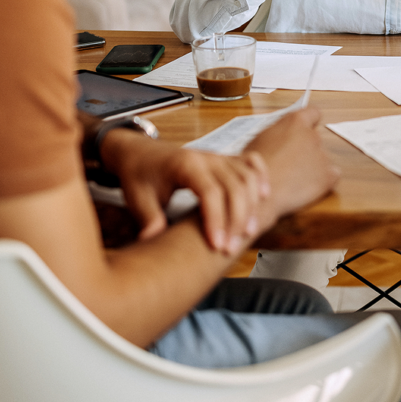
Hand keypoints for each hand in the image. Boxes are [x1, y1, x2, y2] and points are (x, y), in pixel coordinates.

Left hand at [99, 130, 269, 254]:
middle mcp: (206, 157)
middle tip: (230, 249)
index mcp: (185, 164)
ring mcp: (218, 156)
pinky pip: (251, 162)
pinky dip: (261, 177)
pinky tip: (264, 197)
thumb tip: (153, 242)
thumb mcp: (137, 198)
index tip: (216, 246)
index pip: (210, 192)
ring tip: (248, 233)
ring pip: (247, 176)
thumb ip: (148, 219)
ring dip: (252, 204)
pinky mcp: (224, 158)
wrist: (139, 153)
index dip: (216, 220)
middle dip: (237, 219)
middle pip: (234, 186)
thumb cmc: (139, 176)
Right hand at [244, 107, 339, 223]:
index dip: (311, 121)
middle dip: (306, 149)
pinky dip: (322, 181)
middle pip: (315, 139)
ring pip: (321, 158)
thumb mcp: (259, 139)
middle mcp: (312, 135)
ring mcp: (322, 155)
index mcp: (295, 122)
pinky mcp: (329, 175)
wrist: (259, 193)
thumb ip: (277, 133)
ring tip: (292, 178)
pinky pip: (331, 175)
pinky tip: (305, 187)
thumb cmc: (252, 167)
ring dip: (312, 166)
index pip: (313, 113)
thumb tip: (281, 137)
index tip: (308, 128)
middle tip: (290, 163)